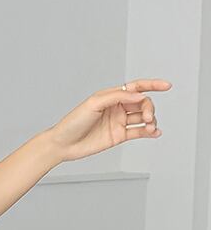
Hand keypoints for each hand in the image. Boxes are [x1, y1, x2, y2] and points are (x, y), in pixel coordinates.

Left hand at [46, 78, 171, 162]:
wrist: (63, 144)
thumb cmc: (73, 122)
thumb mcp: (94, 103)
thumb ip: (118, 97)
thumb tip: (140, 95)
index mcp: (111, 96)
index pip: (136, 87)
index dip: (152, 85)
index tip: (167, 86)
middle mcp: (117, 108)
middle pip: (143, 103)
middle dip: (150, 108)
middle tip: (147, 117)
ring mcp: (119, 122)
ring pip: (143, 118)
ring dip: (151, 121)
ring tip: (149, 127)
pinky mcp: (118, 136)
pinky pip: (138, 132)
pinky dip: (149, 132)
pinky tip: (155, 133)